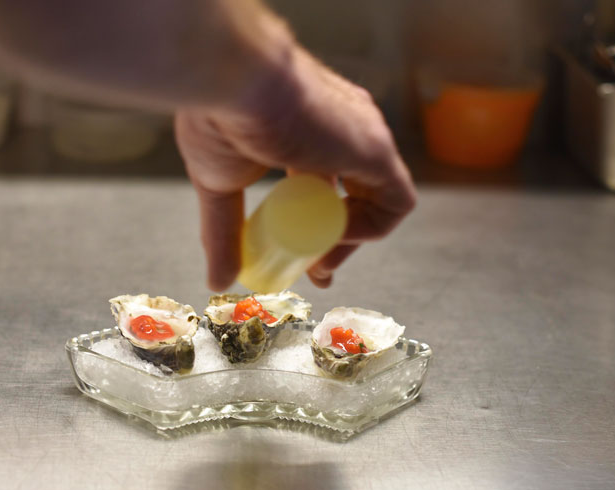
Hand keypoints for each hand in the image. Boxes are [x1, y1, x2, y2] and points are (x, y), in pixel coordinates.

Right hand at [175, 47, 415, 290]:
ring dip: (351, 239)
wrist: (234, 83)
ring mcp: (363, 136)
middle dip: (336, 239)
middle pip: (353, 193)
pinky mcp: (377, 150)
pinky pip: (397, 202)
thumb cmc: (219, 116)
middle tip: (313, 271)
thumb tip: (217, 282)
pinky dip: (374, 229)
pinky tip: (338, 237)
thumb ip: (222, 233)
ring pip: (377, 199)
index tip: (298, 260)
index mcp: (307, 127)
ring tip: (319, 260)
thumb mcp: (217, 185)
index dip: (315, 225)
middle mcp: (342, 127)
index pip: (324, 182)